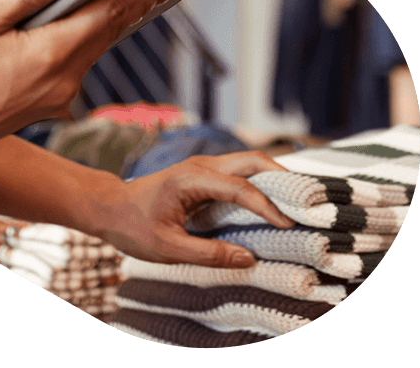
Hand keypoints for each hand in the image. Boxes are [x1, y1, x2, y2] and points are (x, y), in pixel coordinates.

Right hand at [0, 0, 185, 181]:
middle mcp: (60, 82)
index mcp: (48, 56)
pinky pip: (75, 65)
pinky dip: (89, 39)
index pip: (106, 13)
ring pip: (93, 50)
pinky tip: (88, 27)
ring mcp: (52, 98)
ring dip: (113, 21)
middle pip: (108, 32)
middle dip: (136, 1)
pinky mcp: (40, 106)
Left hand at [93, 151, 296, 267]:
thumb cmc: (133, 226)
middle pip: (250, 160)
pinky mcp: (204, 176)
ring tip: (301, 200)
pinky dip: (261, 183)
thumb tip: (249, 258)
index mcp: (190, 178)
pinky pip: (239, 174)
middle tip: (309, 199)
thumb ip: (208, 254)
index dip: (267, 205)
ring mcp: (203, 168)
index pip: (239, 187)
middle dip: (282, 176)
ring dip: (274, 177)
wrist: (109, 207)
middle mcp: (200, 166)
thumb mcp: (168, 248)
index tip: (288, 224)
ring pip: (247, 163)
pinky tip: (276, 200)